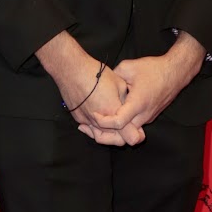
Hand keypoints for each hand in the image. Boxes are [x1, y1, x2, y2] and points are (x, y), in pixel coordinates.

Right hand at [36, 32, 140, 146]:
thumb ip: (124, 102)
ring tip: (114, 126)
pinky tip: (99, 119)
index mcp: (113, 112)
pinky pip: (90, 129)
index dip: (136, 135)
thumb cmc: (95, 74)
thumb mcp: (119, 84)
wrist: (71, 71)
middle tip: (128, 130)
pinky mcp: (78, 118)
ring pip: (102, 137)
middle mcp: (100, 121)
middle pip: (116, 140)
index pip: (130, 136)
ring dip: (110, 134)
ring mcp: (87, 121)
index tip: (139, 132)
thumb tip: (126, 109)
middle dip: (123, 137)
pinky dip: (97, 128)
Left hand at [92, 35, 204, 138]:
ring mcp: (148, 117)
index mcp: (138, 103)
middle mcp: (144, 114)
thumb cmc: (154, 68)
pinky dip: (123, 124)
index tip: (93, 114)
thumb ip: (112, 77)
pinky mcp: (150, 116)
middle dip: (106, 131)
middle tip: (90, 123)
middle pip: (123, 134)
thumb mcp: (128, 67)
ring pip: (128, 130)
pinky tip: (113, 114)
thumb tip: (99, 83)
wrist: (176, 72)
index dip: (103, 122)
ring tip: (99, 119)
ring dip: (114, 128)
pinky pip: (134, 124)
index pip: (118, 123)